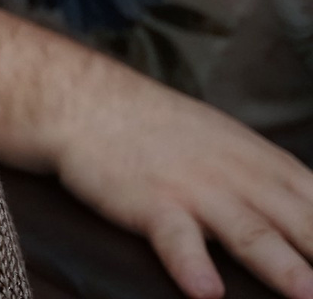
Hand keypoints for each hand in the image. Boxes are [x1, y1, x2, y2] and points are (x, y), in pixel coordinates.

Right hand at [52, 73, 312, 298]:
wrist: (90, 101)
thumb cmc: (162, 130)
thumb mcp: (232, 145)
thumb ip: (274, 184)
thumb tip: (309, 222)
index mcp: (268, 166)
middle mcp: (241, 178)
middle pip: (302, 225)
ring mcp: (196, 190)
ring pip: (249, 232)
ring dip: (284, 265)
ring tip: (307, 294)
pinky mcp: (151, 203)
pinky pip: (175, 238)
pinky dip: (192, 265)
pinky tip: (206, 291)